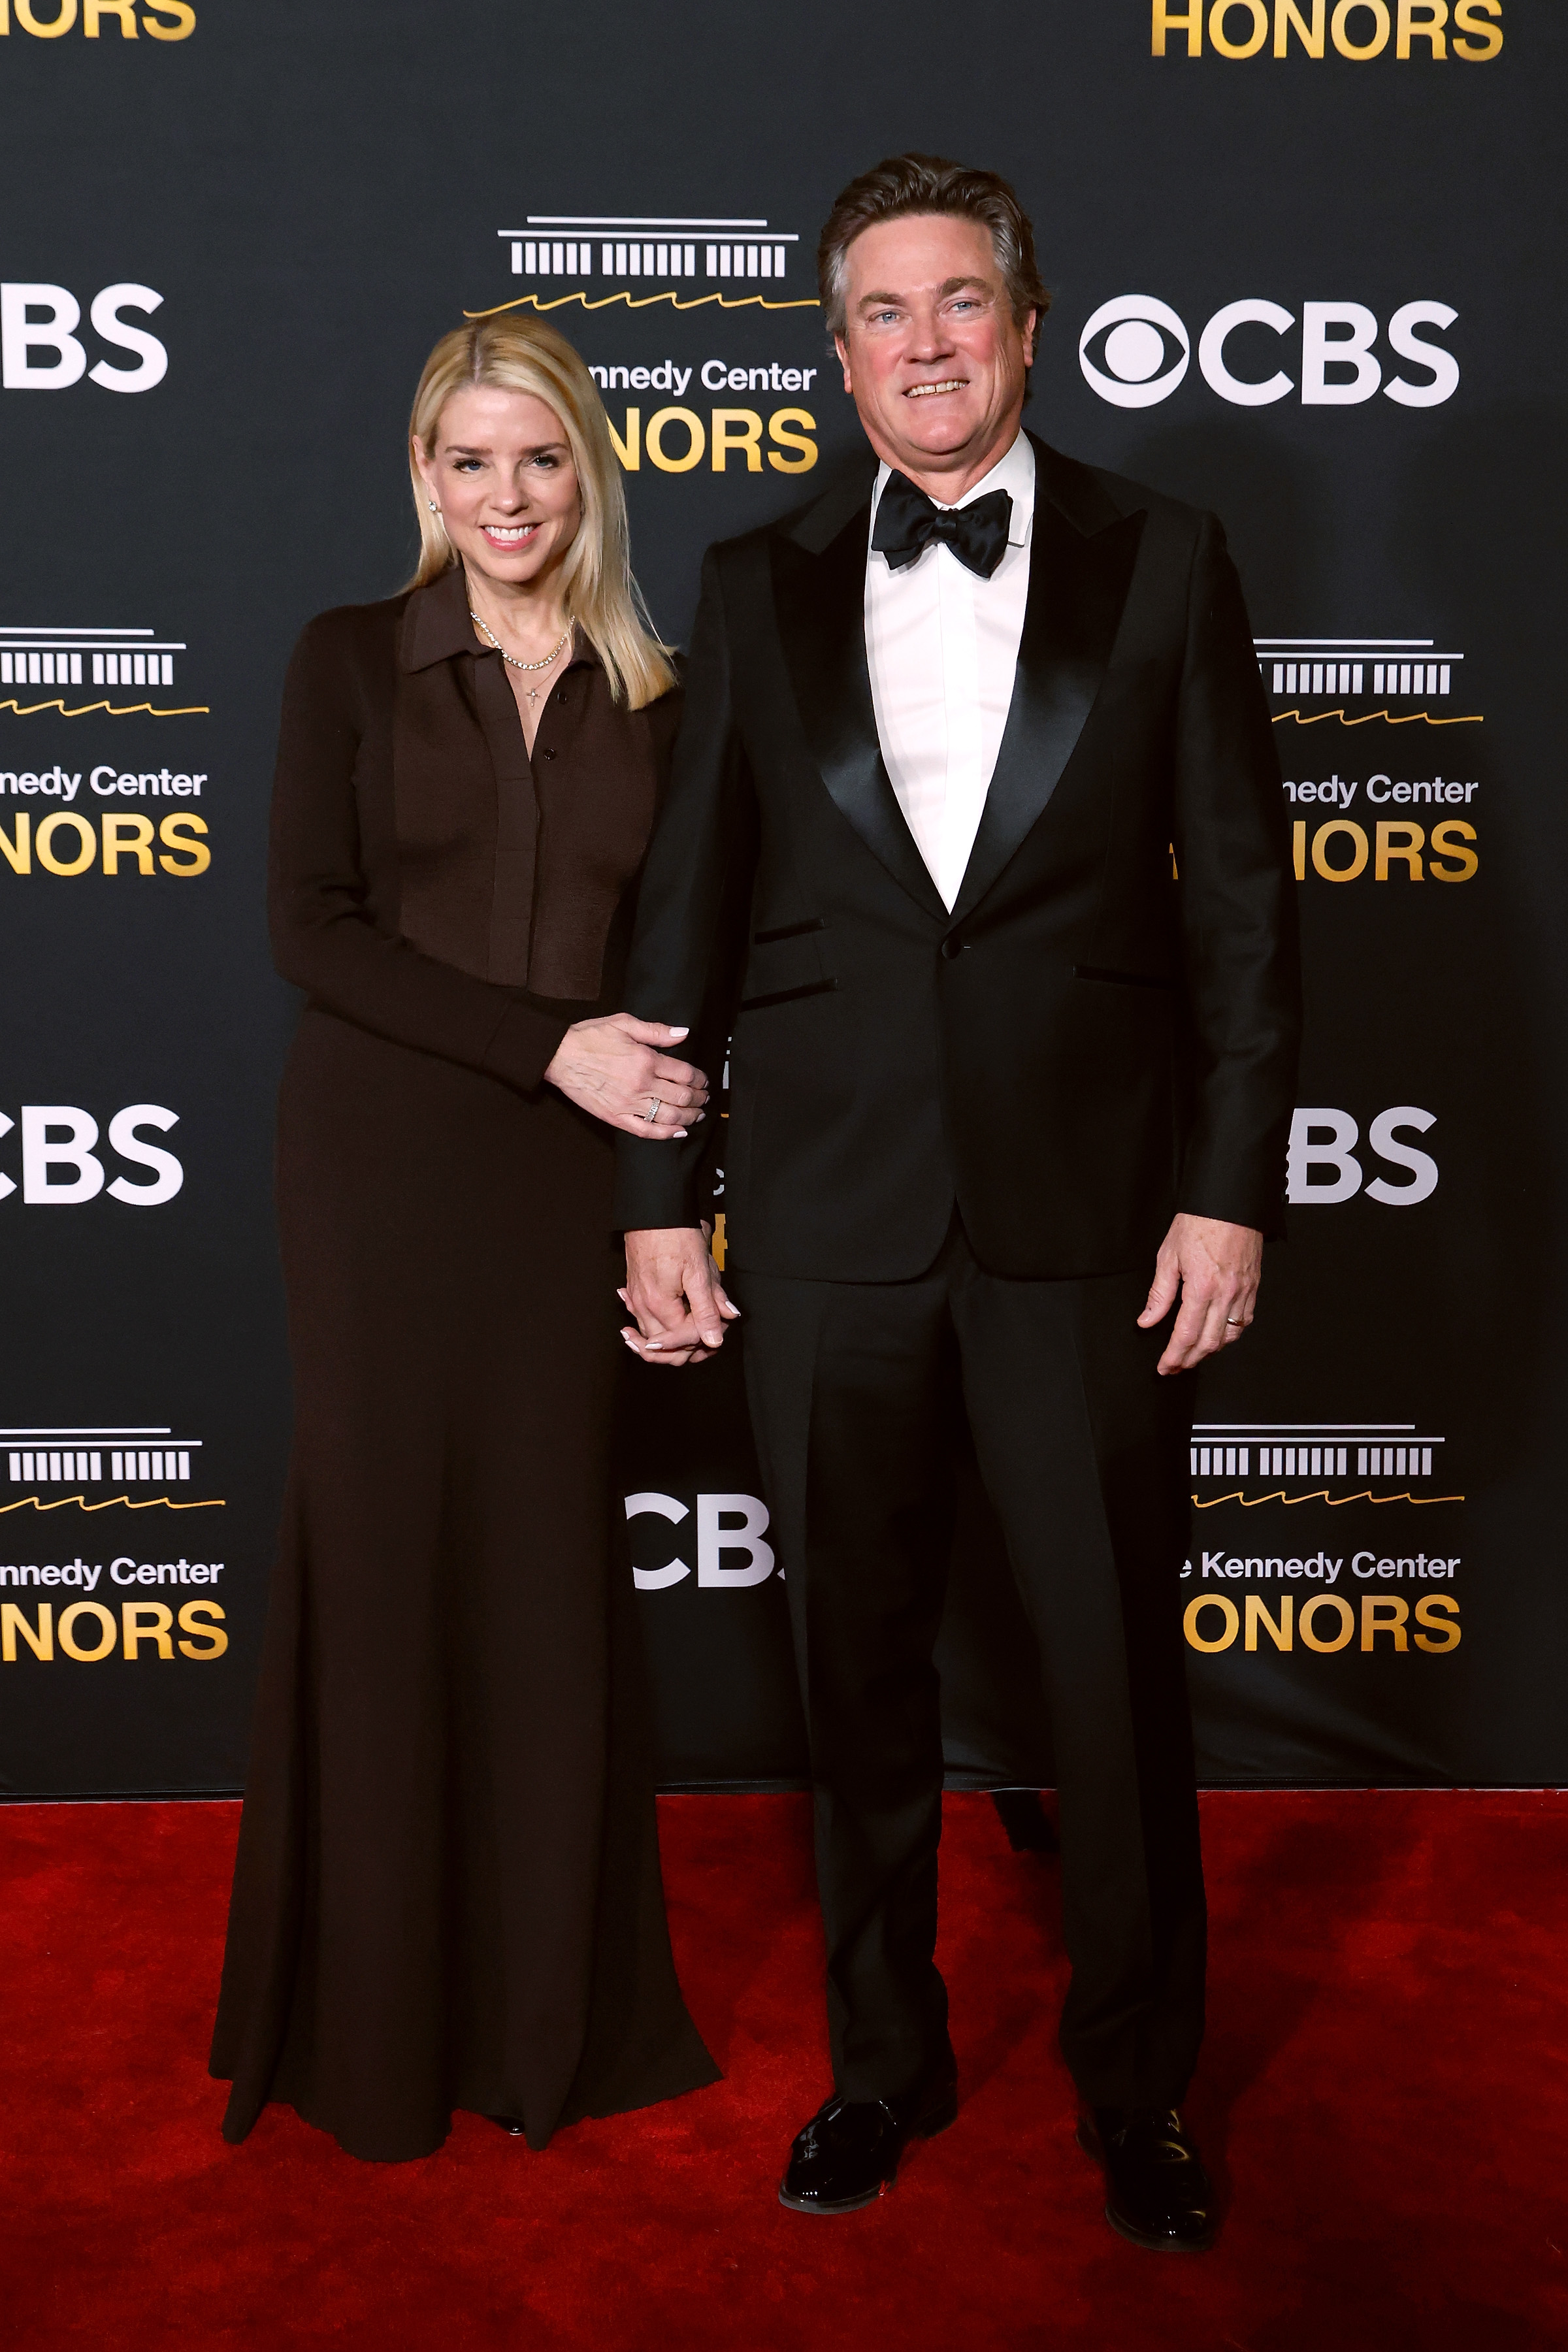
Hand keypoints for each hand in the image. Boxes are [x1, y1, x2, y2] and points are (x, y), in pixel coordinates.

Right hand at [543, 1013, 707, 1138]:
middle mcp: (640, 1085)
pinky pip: (645, 1131)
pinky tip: (677, 1132)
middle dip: (699, 1099)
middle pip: (681, 1097)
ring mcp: (628, 1104)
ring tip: (697, 1115)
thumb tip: (684, 1033)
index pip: (685, 1074)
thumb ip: (656, 1031)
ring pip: (669, 1116)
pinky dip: (665, 1134)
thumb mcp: (624, 1023)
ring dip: (689, 1117)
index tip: (703, 1080)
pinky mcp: (615, 1117)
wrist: (559, 1056)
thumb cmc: (589, 1037)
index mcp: (645, 1060)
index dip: (700, 1079)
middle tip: (704, 1098)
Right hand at [620, 1223, 738, 1367]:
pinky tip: (670, 1317)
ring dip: (672, 1338)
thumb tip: (715, 1339)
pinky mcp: (633, 1290)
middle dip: (688, 1346)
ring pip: (651, 1335)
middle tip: (709, 1334)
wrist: (655, 1211)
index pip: (682, 1341)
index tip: (719, 1329)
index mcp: (660, 1305)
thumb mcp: (699, 1272)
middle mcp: (643, 1307)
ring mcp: (635, 1299)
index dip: (704, 1339)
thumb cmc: (676, 1235)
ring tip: (693, 1330)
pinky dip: (655, 1324)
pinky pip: (642, 1318)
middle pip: (663, 1348)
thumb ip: (707, 1309)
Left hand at [1138, 1213, 1263, 1375]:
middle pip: (1208, 1343)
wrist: (1229, 1202)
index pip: (1185, 1335)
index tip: (1165, 1366)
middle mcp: (1226, 1293)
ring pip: (1230, 1336)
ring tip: (1193, 1355)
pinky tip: (1219, 1336)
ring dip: (1210, 1351)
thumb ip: (1159, 1294)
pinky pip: (1245, 1321)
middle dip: (1190, 1360)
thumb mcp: (1168, 1256)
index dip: (1174, 1356)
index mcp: (1202, 1287)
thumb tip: (1147, 1320)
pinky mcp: (1253, 1286)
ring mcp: (1243, 1291)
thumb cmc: (1200, 1222)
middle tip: (1175, 1366)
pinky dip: (1231, 1335)